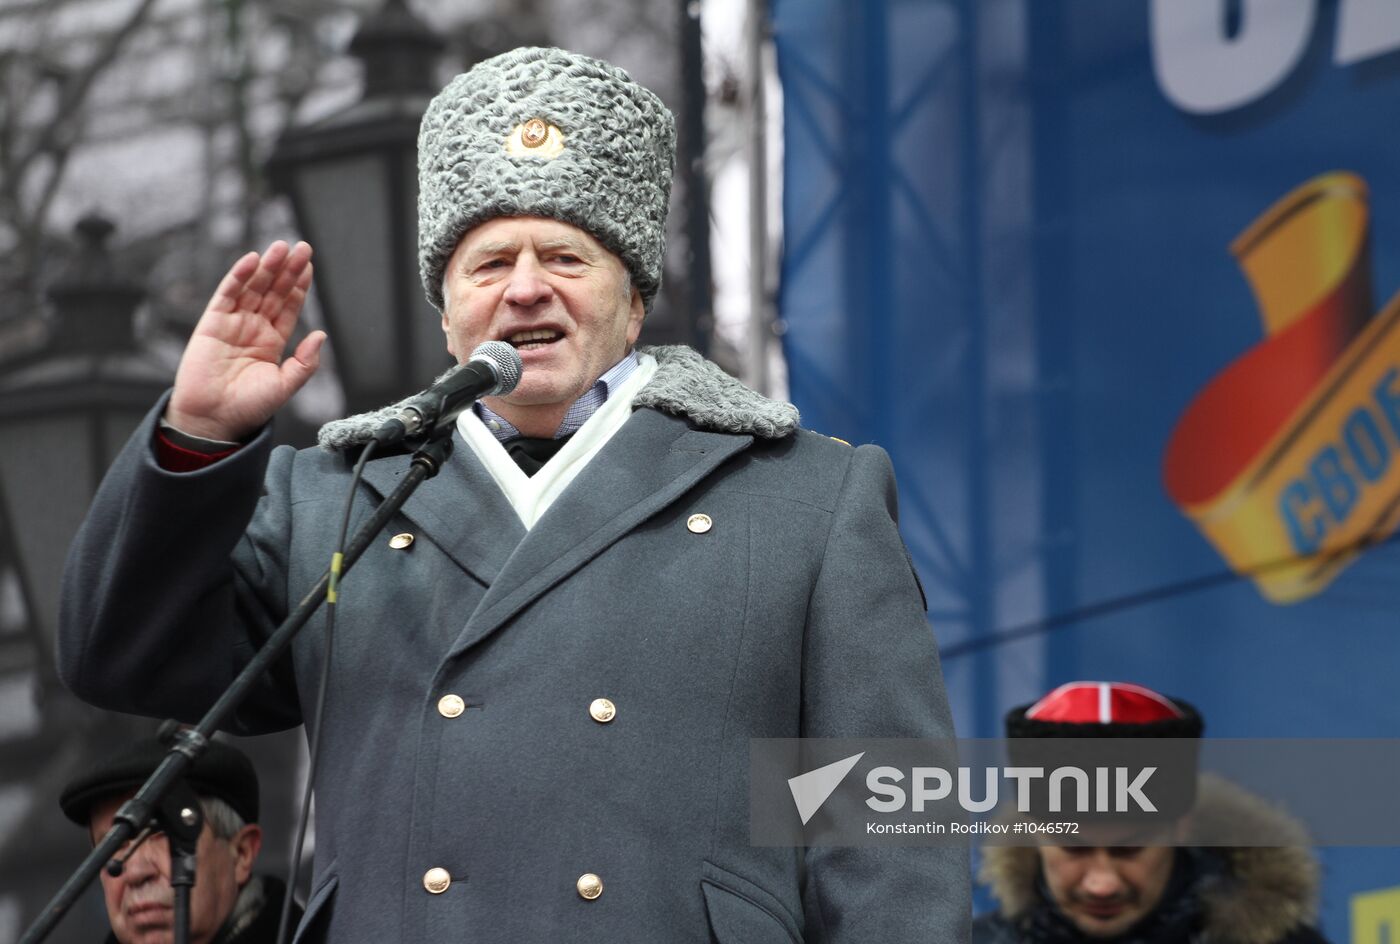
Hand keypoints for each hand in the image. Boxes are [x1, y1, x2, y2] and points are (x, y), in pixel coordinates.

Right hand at [167, 241, 324, 441]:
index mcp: (272, 341)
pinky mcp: (212, 323)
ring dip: (267, 267)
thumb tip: (322, 334)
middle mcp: (253, 328)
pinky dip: (238, 276)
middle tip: (302, 247)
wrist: (213, 419)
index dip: (299, 286)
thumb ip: (305, 362)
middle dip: (287, 270)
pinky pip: (227, 295)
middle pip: (273, 291)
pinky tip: (252, 261)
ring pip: (253, 288)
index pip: (288, 307)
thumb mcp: (284, 385)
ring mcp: (233, 324)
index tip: (309, 266)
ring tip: (282, 247)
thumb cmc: (248, 407)